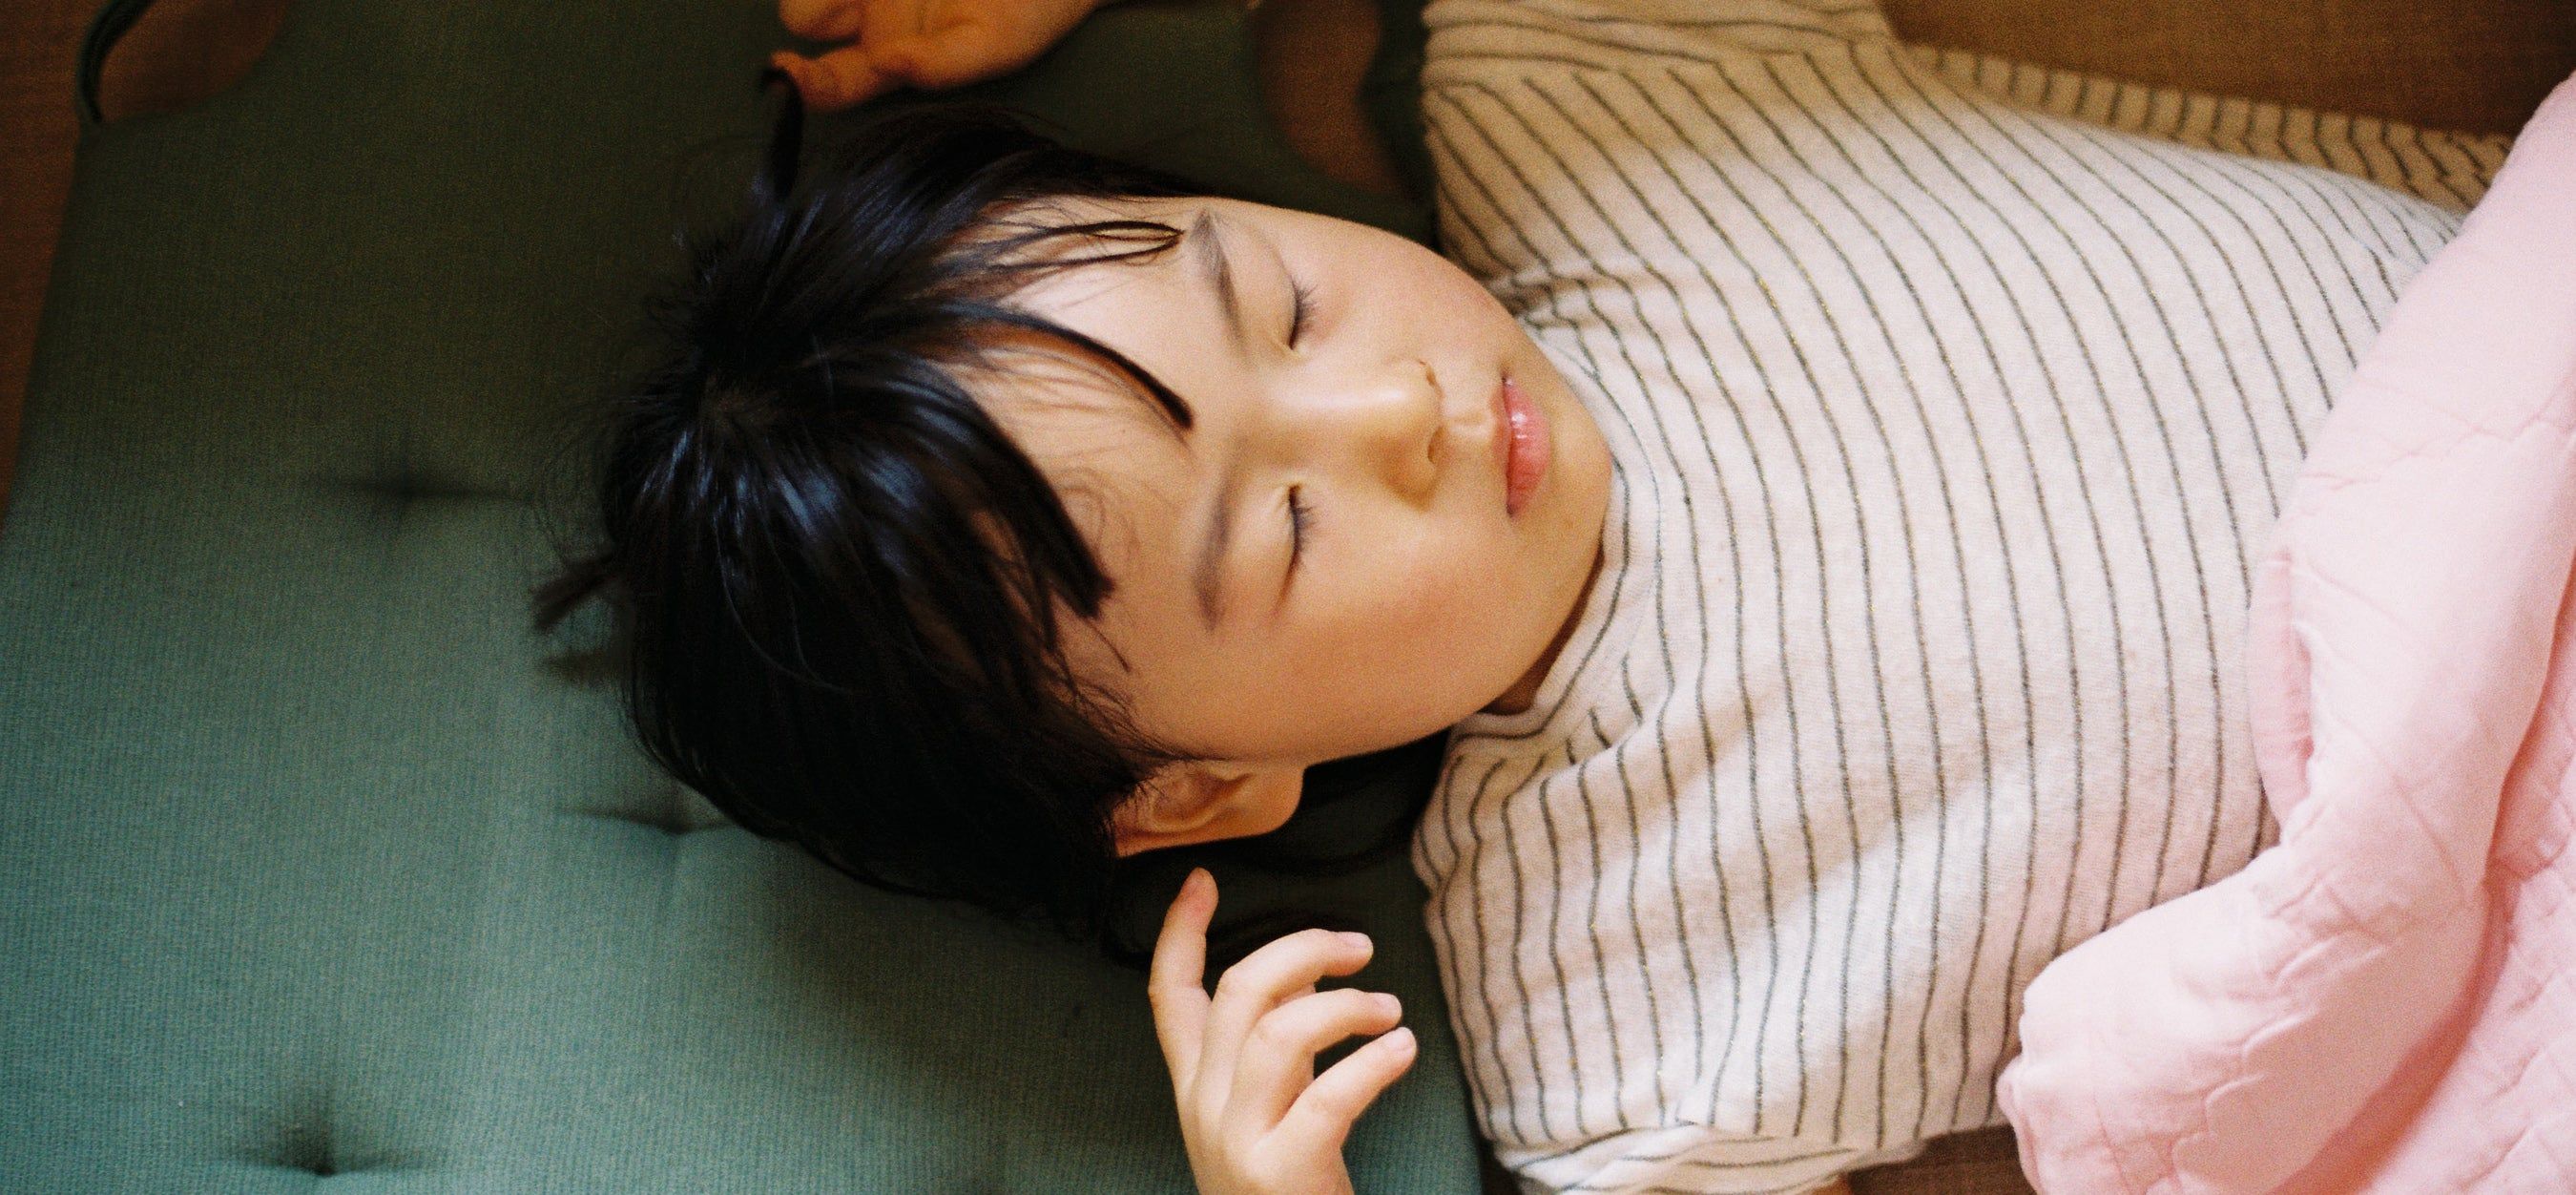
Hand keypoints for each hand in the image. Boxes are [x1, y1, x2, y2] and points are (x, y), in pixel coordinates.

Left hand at [770, 0, 1106, 112]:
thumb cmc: (1030, 8)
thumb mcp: (996, 44)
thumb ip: (942, 65)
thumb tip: (886, 64)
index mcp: (891, 57)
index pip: (832, 83)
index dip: (804, 84)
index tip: (788, 71)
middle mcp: (870, 14)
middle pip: (805, 16)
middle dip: (807, 7)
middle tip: (847, 1)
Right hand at [1149, 868, 1419, 1194]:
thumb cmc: (1289, 1191)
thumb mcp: (1267, 1115)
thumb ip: (1275, 1050)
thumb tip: (1306, 975)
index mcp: (1196, 1091)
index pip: (1169, 998)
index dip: (1179, 933)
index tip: (1202, 879)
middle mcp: (1205, 1109)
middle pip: (1236, 994)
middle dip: (1299, 950)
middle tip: (1360, 948)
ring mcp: (1237, 1142)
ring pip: (1276, 1032)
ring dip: (1343, 1006)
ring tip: (1390, 1012)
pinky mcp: (1281, 1173)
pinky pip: (1327, 1097)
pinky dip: (1372, 1063)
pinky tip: (1403, 1050)